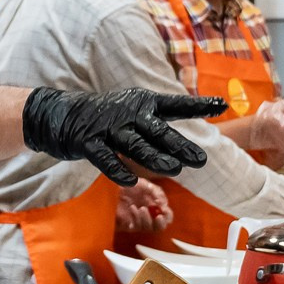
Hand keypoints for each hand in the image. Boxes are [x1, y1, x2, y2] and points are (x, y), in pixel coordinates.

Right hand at [23, 88, 226, 185]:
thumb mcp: (131, 113)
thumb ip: (156, 127)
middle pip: (158, 131)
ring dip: (156, 159)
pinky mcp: (88, 142)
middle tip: (201, 160)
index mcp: (142, 103)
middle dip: (180, 145)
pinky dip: (118, 169)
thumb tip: (185, 149)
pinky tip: (131, 180)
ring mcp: (107, 128)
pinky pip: (106, 158)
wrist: (60, 114)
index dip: (198, 105)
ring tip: (175, 170)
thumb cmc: (104, 117)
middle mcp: (127, 113)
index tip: (222, 105)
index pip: (174, 105)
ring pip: (136, 146)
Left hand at [116, 179, 172, 235]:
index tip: (164, 210)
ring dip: (147, 219)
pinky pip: (136, 227)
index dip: (168, 215)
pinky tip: (133, 208)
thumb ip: (157, 192)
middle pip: (160, 227)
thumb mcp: (146, 184)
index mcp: (155, 206)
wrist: (114, 185)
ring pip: (148, 228)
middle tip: (158, 216)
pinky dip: (136, 218)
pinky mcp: (128, 224)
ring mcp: (138, 220)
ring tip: (141, 208)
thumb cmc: (129, 185)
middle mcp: (148, 215)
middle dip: (160, 223)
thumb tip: (163, 204)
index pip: (167, 216)